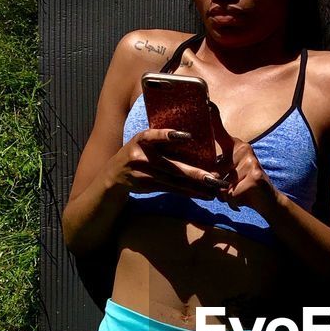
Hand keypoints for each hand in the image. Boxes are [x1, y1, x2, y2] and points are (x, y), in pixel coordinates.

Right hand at [107, 128, 225, 199]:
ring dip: (196, 186)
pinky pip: (172, 190)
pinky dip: (189, 192)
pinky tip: (204, 195)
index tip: (186, 136)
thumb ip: (160, 139)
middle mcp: (142, 157)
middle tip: (213, 177)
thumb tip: (192, 136)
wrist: (115, 174)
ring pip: (174, 181)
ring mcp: (145, 174)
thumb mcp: (143, 141)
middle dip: (194, 173)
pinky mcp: (149, 186)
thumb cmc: (137, 151)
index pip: (154, 136)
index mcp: (141, 140)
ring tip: (214, 188)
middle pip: (171, 166)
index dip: (168, 136)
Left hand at [208, 103, 279, 217]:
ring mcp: (250, 162)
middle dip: (216, 185)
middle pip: (214, 170)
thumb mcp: (227, 174)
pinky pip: (230, 193)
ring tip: (238, 192)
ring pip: (222, 184)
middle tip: (232, 188)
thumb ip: (214, 169)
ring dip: (225, 194)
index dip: (212, 118)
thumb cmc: (243, 187)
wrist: (268, 201)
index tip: (206, 102)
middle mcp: (244, 149)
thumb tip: (200, 174)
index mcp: (236, 146)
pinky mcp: (255, 176)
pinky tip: (243, 198)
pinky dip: (232, 201)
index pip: (220, 131)